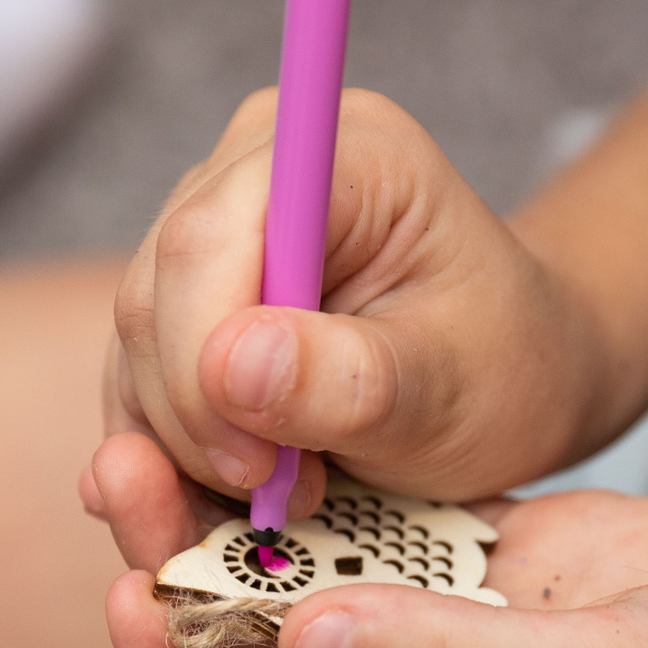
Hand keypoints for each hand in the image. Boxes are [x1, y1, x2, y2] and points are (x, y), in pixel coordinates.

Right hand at [97, 90, 609, 514]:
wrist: (514, 380)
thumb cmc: (506, 370)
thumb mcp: (454, 391)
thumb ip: (351, 381)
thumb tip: (227, 366)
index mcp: (344, 151)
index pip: (208, 238)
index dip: (201, 358)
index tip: (256, 466)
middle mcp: (258, 163)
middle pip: (155, 294)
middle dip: (197, 417)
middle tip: (281, 496)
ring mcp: (212, 226)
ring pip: (134, 345)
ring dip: (184, 444)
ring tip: (283, 492)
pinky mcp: (185, 293)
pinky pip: (137, 376)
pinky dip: (173, 447)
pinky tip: (237, 487)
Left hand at [99, 432, 647, 647]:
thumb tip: (302, 634)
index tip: (123, 590)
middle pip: (272, 637)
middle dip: (189, 565)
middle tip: (125, 464)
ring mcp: (482, 614)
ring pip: (327, 564)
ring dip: (257, 503)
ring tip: (192, 412)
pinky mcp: (526, 551)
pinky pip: (405, 512)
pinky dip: (352, 468)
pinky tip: (302, 402)